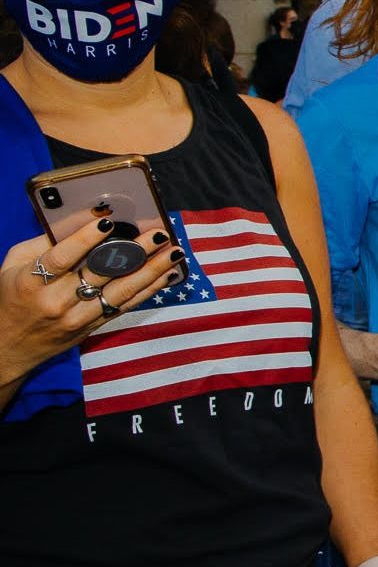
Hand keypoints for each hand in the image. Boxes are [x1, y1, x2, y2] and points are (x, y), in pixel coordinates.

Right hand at [0, 221, 183, 386]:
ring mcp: (76, 318)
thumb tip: (81, 219)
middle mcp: (55, 302)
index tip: (107, 222)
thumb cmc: (10, 296)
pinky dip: (148, 289)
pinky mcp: (91, 328)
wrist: (7, 347)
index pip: (61, 258)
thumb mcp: (13, 265)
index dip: (85, 240)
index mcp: (31, 282)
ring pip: (119, 292)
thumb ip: (44, 242)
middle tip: (158, 234)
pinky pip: (124, 306)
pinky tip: (167, 274)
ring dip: (151, 271)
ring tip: (173, 252)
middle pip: (99, 273)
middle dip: (132, 251)